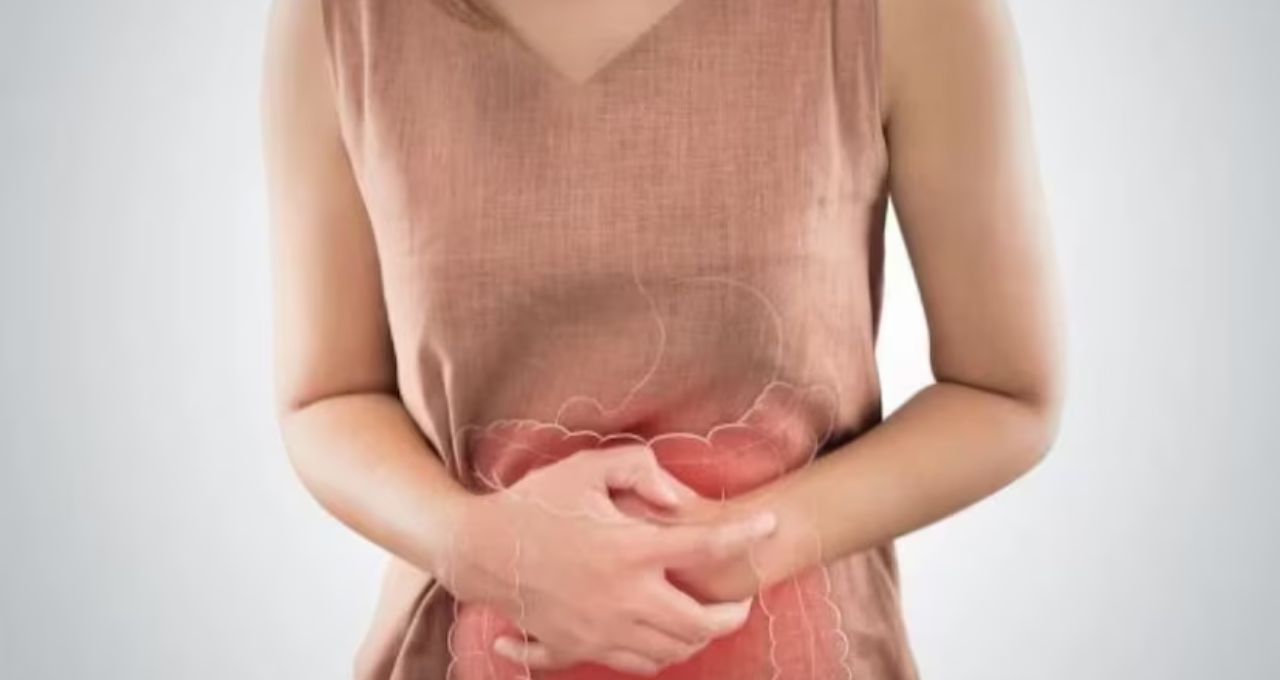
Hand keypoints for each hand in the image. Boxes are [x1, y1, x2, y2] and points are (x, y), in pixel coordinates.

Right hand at [437, 443, 778, 676]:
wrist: (477, 550)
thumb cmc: (532, 502)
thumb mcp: (585, 467)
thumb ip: (640, 468)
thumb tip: (679, 499)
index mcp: (629, 549)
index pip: (706, 547)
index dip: (745, 537)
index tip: (769, 528)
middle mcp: (622, 597)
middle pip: (699, 623)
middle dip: (733, 615)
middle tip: (741, 601)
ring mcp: (600, 630)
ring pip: (670, 652)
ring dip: (698, 638)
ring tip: (707, 619)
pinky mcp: (577, 647)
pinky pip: (631, 665)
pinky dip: (657, 657)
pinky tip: (662, 639)